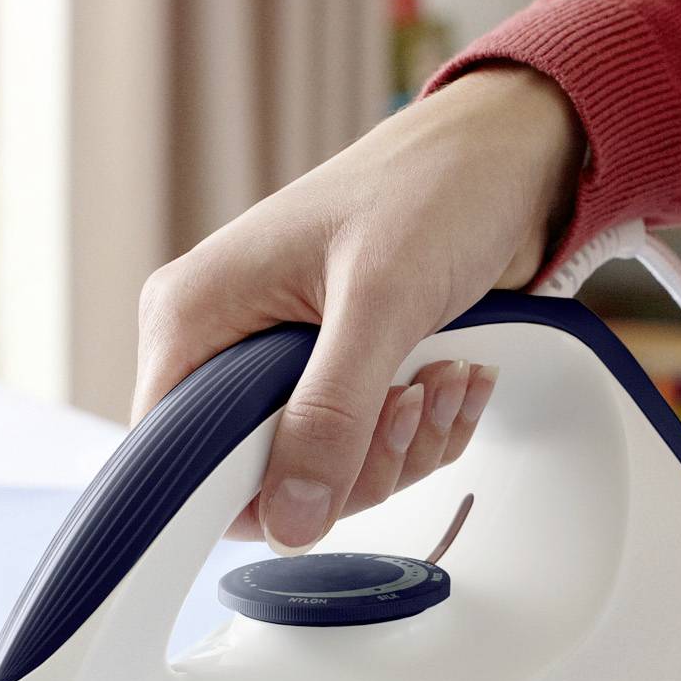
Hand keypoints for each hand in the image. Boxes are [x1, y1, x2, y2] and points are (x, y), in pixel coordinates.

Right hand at [133, 66, 583, 550]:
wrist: (504, 157)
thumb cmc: (431, 190)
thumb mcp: (379, 304)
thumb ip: (330, 417)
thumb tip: (289, 523)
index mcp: (193, 317)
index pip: (175, 458)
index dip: (250, 492)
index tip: (326, 480)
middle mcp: (227, 345)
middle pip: (262, 480)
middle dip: (357, 460)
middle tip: (407, 399)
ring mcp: (285, 365)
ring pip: (325, 475)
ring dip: (404, 443)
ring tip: (443, 376)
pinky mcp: (340, 376)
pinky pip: (370, 452)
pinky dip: (425, 430)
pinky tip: (456, 376)